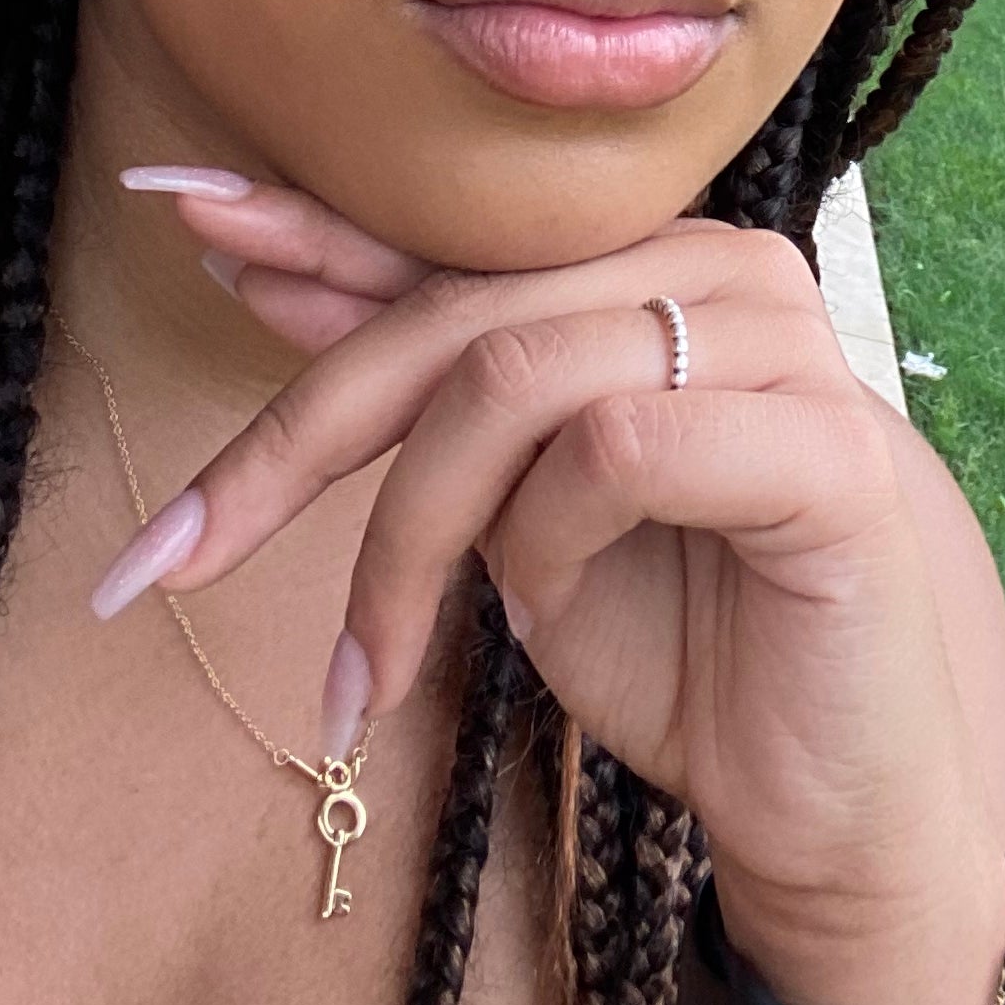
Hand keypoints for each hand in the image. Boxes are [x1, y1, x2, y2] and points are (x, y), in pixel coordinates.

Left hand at [100, 181, 1004, 1004]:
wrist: (830, 796)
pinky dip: (545, 539)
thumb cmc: (679, 639)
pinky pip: (615, 444)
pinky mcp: (825, 445)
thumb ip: (422, 394)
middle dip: (296, 437)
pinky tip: (548, 610)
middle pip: (458, 314)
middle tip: (174, 555)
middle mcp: (720, 266)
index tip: (174, 209)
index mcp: (649, 265)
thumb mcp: (509, 511)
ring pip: (512, 377)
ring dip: (409, 537)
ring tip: (369, 669)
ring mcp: (783, 342)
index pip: (457, 234)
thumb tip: (260, 266)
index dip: (312, 228)